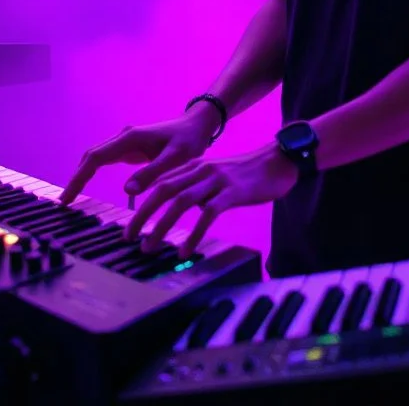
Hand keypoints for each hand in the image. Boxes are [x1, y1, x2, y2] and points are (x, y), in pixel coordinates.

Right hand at [59, 111, 215, 205]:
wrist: (197, 126)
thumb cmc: (189, 141)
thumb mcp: (175, 159)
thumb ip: (153, 173)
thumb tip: (128, 191)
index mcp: (130, 138)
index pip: (96, 158)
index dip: (79, 177)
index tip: (67, 197)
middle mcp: (124, 137)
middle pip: (91, 156)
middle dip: (76, 178)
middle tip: (64, 202)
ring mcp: (126, 141)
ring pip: (97, 157)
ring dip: (82, 174)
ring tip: (71, 196)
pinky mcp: (130, 147)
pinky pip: (105, 159)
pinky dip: (93, 171)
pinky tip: (87, 183)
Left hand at [125, 143, 298, 254]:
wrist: (279, 159)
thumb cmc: (249, 172)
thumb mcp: (218, 175)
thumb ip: (198, 186)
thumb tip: (179, 207)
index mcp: (196, 165)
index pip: (161, 181)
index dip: (142, 201)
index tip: (130, 223)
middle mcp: (202, 170)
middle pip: (164, 190)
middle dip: (143, 214)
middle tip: (129, 236)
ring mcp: (217, 180)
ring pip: (181, 201)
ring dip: (161, 226)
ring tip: (149, 247)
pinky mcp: (233, 193)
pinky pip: (208, 214)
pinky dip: (193, 234)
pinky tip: (185, 250)